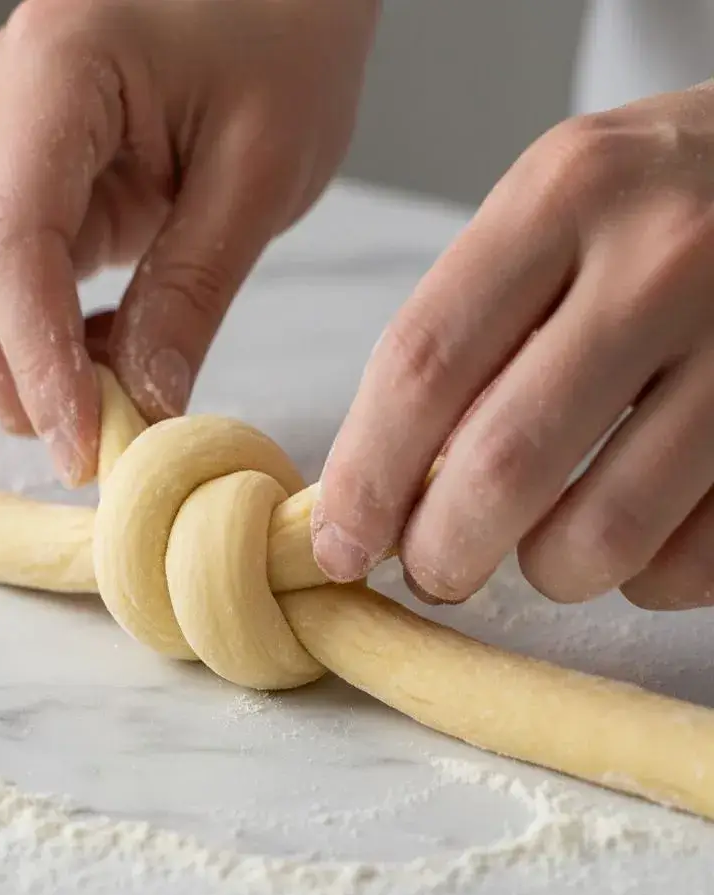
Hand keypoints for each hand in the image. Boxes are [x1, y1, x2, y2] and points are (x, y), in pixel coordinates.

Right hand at [0, 0, 376, 484]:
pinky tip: (89, 358)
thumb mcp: (260, 173)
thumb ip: (192, 291)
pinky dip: (21, 333)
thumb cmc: (286, 39)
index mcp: (57, 70)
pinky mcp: (21, 174)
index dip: (35, 362)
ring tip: (88, 406)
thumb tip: (145, 405)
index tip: (82, 446)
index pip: (10, 245)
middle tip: (80, 444)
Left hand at [315, 84, 713, 610]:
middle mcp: (660, 259)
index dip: (364, 479)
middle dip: (442, 553)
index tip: (338, 543)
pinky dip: (643, 578)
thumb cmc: (655, 205)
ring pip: (601, 535)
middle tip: (431, 569)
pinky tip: (632, 537)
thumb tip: (379, 491)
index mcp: (563, 194)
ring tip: (540, 549)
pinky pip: (693, 561)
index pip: (421, 366)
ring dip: (548, 572)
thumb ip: (469, 331)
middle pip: (500, 466)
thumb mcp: (553, 212)